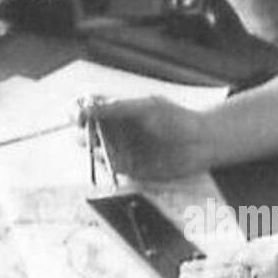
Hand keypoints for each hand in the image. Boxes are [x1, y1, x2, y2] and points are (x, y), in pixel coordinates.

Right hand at [76, 95, 211, 181]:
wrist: (201, 143)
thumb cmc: (176, 118)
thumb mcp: (145, 108)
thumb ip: (115, 108)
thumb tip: (85, 108)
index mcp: (116, 109)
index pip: (86, 108)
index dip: (77, 112)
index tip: (78, 116)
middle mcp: (115, 130)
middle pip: (85, 132)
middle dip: (82, 134)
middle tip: (89, 136)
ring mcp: (121, 150)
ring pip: (94, 153)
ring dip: (94, 152)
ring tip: (103, 149)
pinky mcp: (129, 169)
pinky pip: (110, 169)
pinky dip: (108, 167)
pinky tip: (114, 162)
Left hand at [177, 232, 277, 277]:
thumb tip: (263, 268)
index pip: (245, 246)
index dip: (223, 253)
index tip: (210, 257)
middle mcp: (274, 254)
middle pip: (231, 257)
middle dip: (207, 263)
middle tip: (188, 266)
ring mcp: (270, 276)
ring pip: (229, 274)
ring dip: (204, 277)